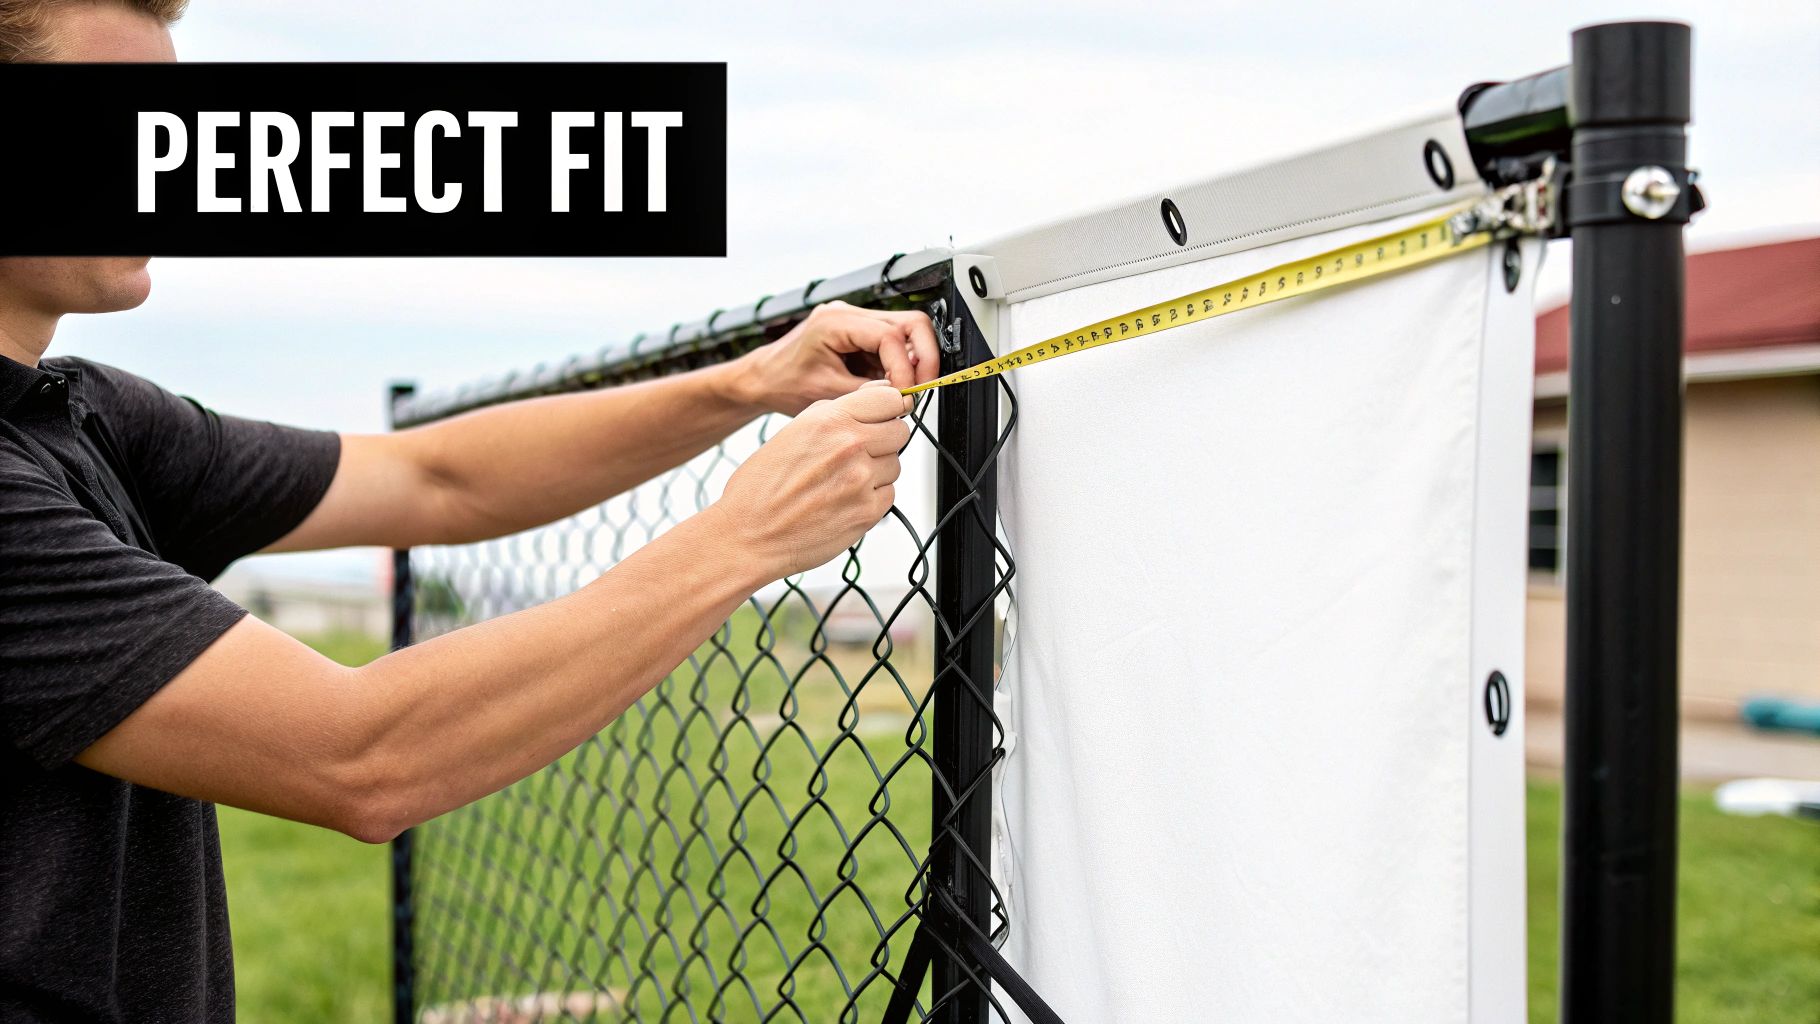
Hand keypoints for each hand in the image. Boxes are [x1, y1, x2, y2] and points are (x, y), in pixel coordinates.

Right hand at [709, 381, 911, 578]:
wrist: (747, 536)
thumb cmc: (761, 487)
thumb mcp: (793, 431)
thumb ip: (837, 413)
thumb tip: (878, 396)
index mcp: (829, 419)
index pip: (889, 398)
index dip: (887, 409)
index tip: (883, 418)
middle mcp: (849, 445)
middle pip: (900, 431)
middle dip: (884, 440)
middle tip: (858, 454)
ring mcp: (862, 480)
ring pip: (895, 464)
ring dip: (877, 472)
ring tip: (841, 482)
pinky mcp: (868, 512)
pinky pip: (888, 495)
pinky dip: (872, 498)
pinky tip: (842, 502)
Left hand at [733, 301, 939, 414]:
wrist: (763, 380)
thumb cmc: (783, 383)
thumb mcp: (828, 395)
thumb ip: (870, 392)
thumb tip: (903, 396)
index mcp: (837, 322)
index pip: (891, 336)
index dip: (907, 368)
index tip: (907, 393)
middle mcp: (848, 314)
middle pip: (911, 323)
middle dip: (924, 357)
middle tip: (922, 387)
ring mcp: (855, 321)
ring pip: (908, 331)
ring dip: (914, 362)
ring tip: (907, 390)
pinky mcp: (859, 334)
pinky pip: (893, 344)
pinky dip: (900, 365)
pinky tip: (892, 385)